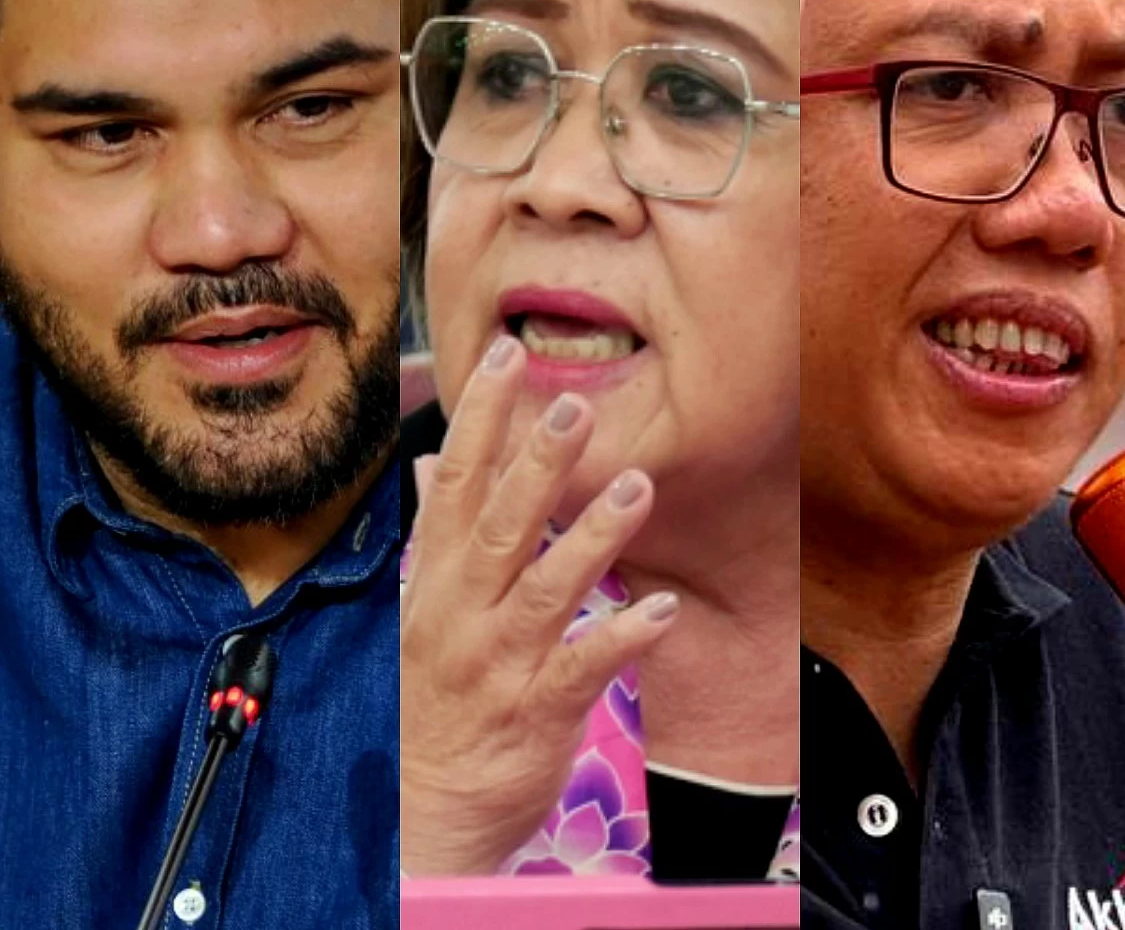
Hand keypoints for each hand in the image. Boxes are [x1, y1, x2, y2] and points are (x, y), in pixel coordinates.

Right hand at [400, 336, 678, 874]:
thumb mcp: (419, 606)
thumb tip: (432, 463)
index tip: (504, 358)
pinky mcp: (537, 711)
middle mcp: (464, 611)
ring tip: (636, 486)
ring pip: (547, 588)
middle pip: (502, 524)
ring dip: (592, 536)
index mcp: (438, 579)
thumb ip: (438, 531)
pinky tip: (664, 610)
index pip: (456, 483)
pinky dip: (622, 638)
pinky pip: (582, 668)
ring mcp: (500, 661)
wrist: (419, 808)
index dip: (480, 418)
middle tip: (575, 406)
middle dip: (538, 464)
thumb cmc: (430, 695)